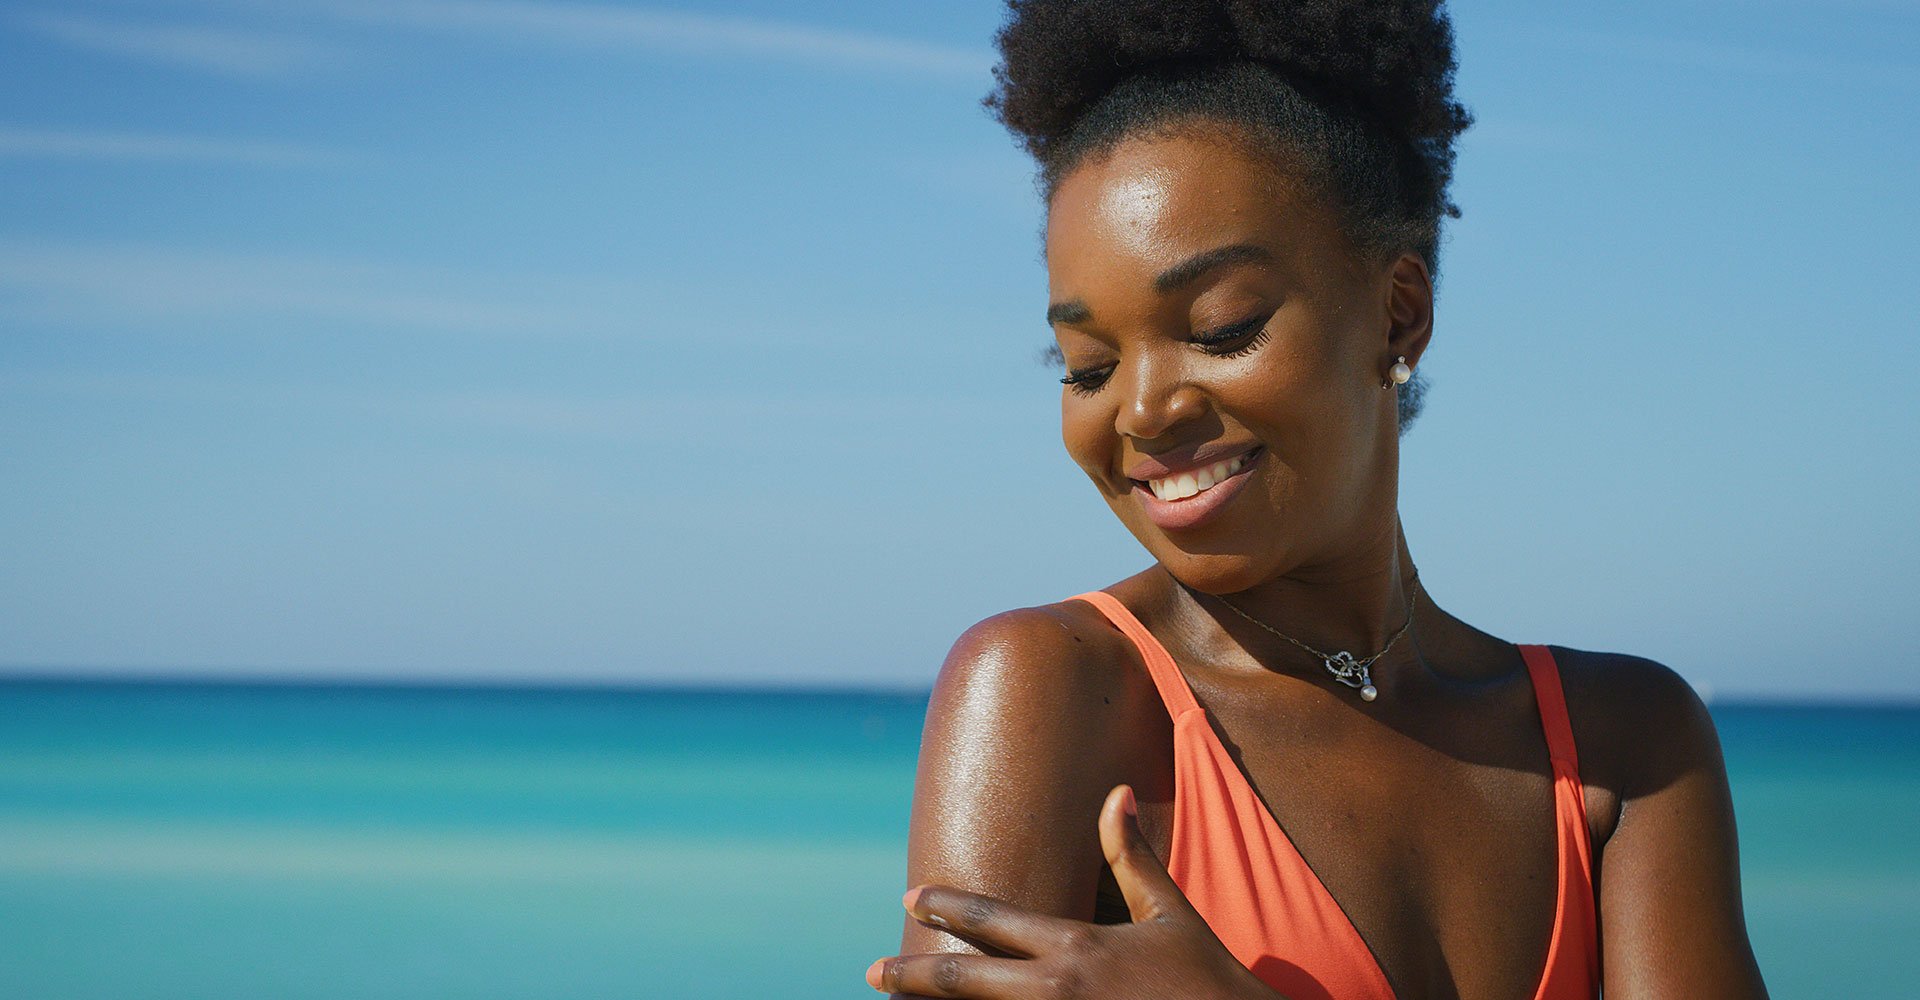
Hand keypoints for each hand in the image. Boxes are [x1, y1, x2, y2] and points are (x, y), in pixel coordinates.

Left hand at [866, 784, 1286, 998]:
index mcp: (1076, 947)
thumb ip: (1134, 856)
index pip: (992, 921)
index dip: (947, 906)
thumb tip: (1115, 792)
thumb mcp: (1171, 914)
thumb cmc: (1207, 978)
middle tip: (873, 972)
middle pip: (963, 981)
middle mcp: (1058, 989)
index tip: (909, 896)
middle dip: (912, 978)